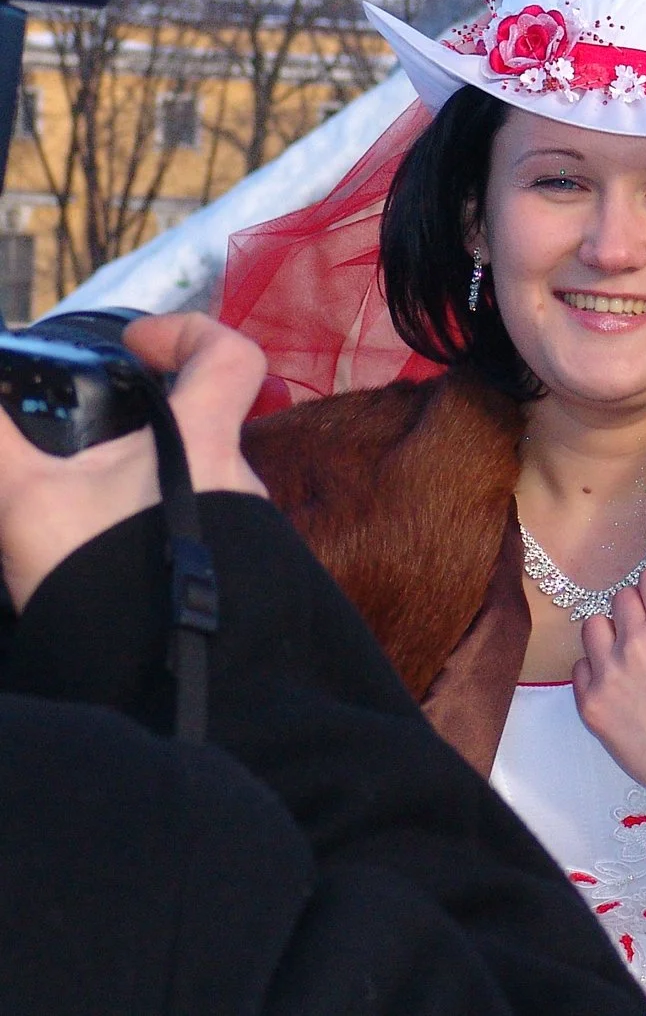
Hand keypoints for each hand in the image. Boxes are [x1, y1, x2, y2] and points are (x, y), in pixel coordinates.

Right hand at [0, 312, 267, 611]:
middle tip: (83, 447)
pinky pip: (205, 537)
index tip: (137, 344)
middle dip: (145, 430)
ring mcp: (249, 534)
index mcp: (205, 441)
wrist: (165, 684)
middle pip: (205, 427)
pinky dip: (157, 533)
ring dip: (144, 491)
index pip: (233, 356)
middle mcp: (240, 480)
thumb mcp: (25, 499)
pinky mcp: (245, 581)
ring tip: (82, 513)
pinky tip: (111, 557)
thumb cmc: (105, 575)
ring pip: (198, 489)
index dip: (190, 332)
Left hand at [573, 565, 645, 849]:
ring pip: (593, 626)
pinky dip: (596, 670)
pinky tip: (617, 684)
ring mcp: (607, 676)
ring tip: (626, 654)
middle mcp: (634, 644)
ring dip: (611, 634)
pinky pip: (580, 668)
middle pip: (621, 599)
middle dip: (637, 610)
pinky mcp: (590, 705)